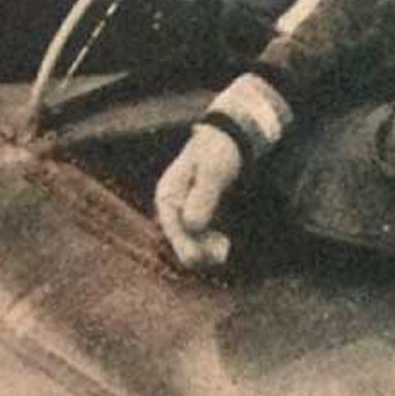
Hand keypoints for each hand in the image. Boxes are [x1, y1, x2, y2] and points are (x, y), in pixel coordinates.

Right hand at [154, 125, 241, 268]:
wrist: (227, 142)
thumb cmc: (218, 152)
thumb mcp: (213, 171)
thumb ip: (203, 197)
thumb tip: (191, 226)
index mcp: (167, 195)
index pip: (172, 229)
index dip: (190, 246)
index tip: (212, 253)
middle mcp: (170, 209)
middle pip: (177, 244)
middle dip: (200, 252)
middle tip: (224, 248)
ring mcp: (181, 215)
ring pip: (188, 248)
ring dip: (205, 252)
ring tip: (225, 245)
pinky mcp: (194, 220)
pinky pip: (197, 243)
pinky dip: (209, 247)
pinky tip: (223, 241)